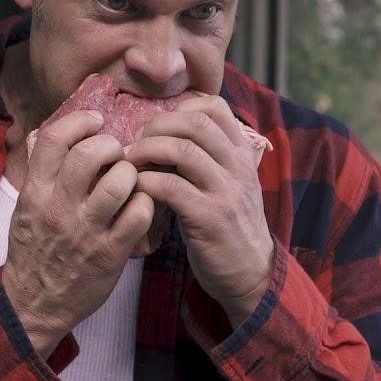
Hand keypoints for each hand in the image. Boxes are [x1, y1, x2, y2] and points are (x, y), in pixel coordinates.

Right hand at [1, 110, 154, 356]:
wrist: (34, 304)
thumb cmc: (34, 249)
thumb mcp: (26, 208)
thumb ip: (39, 173)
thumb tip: (47, 136)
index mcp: (35, 192)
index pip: (53, 139)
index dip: (79, 122)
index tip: (95, 123)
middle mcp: (59, 208)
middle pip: (90, 154)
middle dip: (111, 145)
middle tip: (116, 154)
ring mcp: (86, 231)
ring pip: (120, 181)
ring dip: (131, 173)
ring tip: (129, 181)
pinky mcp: (111, 254)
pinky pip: (139, 214)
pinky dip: (146, 204)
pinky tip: (139, 207)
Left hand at [124, 96, 273, 327]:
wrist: (251, 273)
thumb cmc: (229, 226)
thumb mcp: (230, 184)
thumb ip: (209, 158)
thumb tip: (166, 133)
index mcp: (242, 154)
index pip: (215, 107)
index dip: (181, 107)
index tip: (160, 125)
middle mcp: (238, 167)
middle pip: (193, 122)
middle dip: (156, 126)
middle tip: (136, 142)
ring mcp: (226, 191)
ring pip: (181, 150)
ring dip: (146, 150)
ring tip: (130, 162)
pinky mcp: (209, 217)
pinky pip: (171, 186)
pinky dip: (146, 181)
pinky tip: (136, 187)